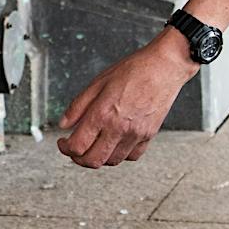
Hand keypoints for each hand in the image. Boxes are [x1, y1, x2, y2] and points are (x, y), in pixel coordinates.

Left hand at [57, 37, 193, 168]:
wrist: (164, 67)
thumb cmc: (134, 70)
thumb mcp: (98, 82)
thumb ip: (78, 106)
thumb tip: (64, 124)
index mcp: (103, 114)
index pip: (77, 146)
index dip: (65, 148)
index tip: (63, 143)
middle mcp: (119, 128)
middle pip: (93, 160)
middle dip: (78, 159)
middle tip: (74, 150)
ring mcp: (136, 134)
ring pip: (112, 162)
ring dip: (99, 158)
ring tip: (94, 145)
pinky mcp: (149, 136)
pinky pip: (131, 156)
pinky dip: (120, 155)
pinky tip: (115, 143)